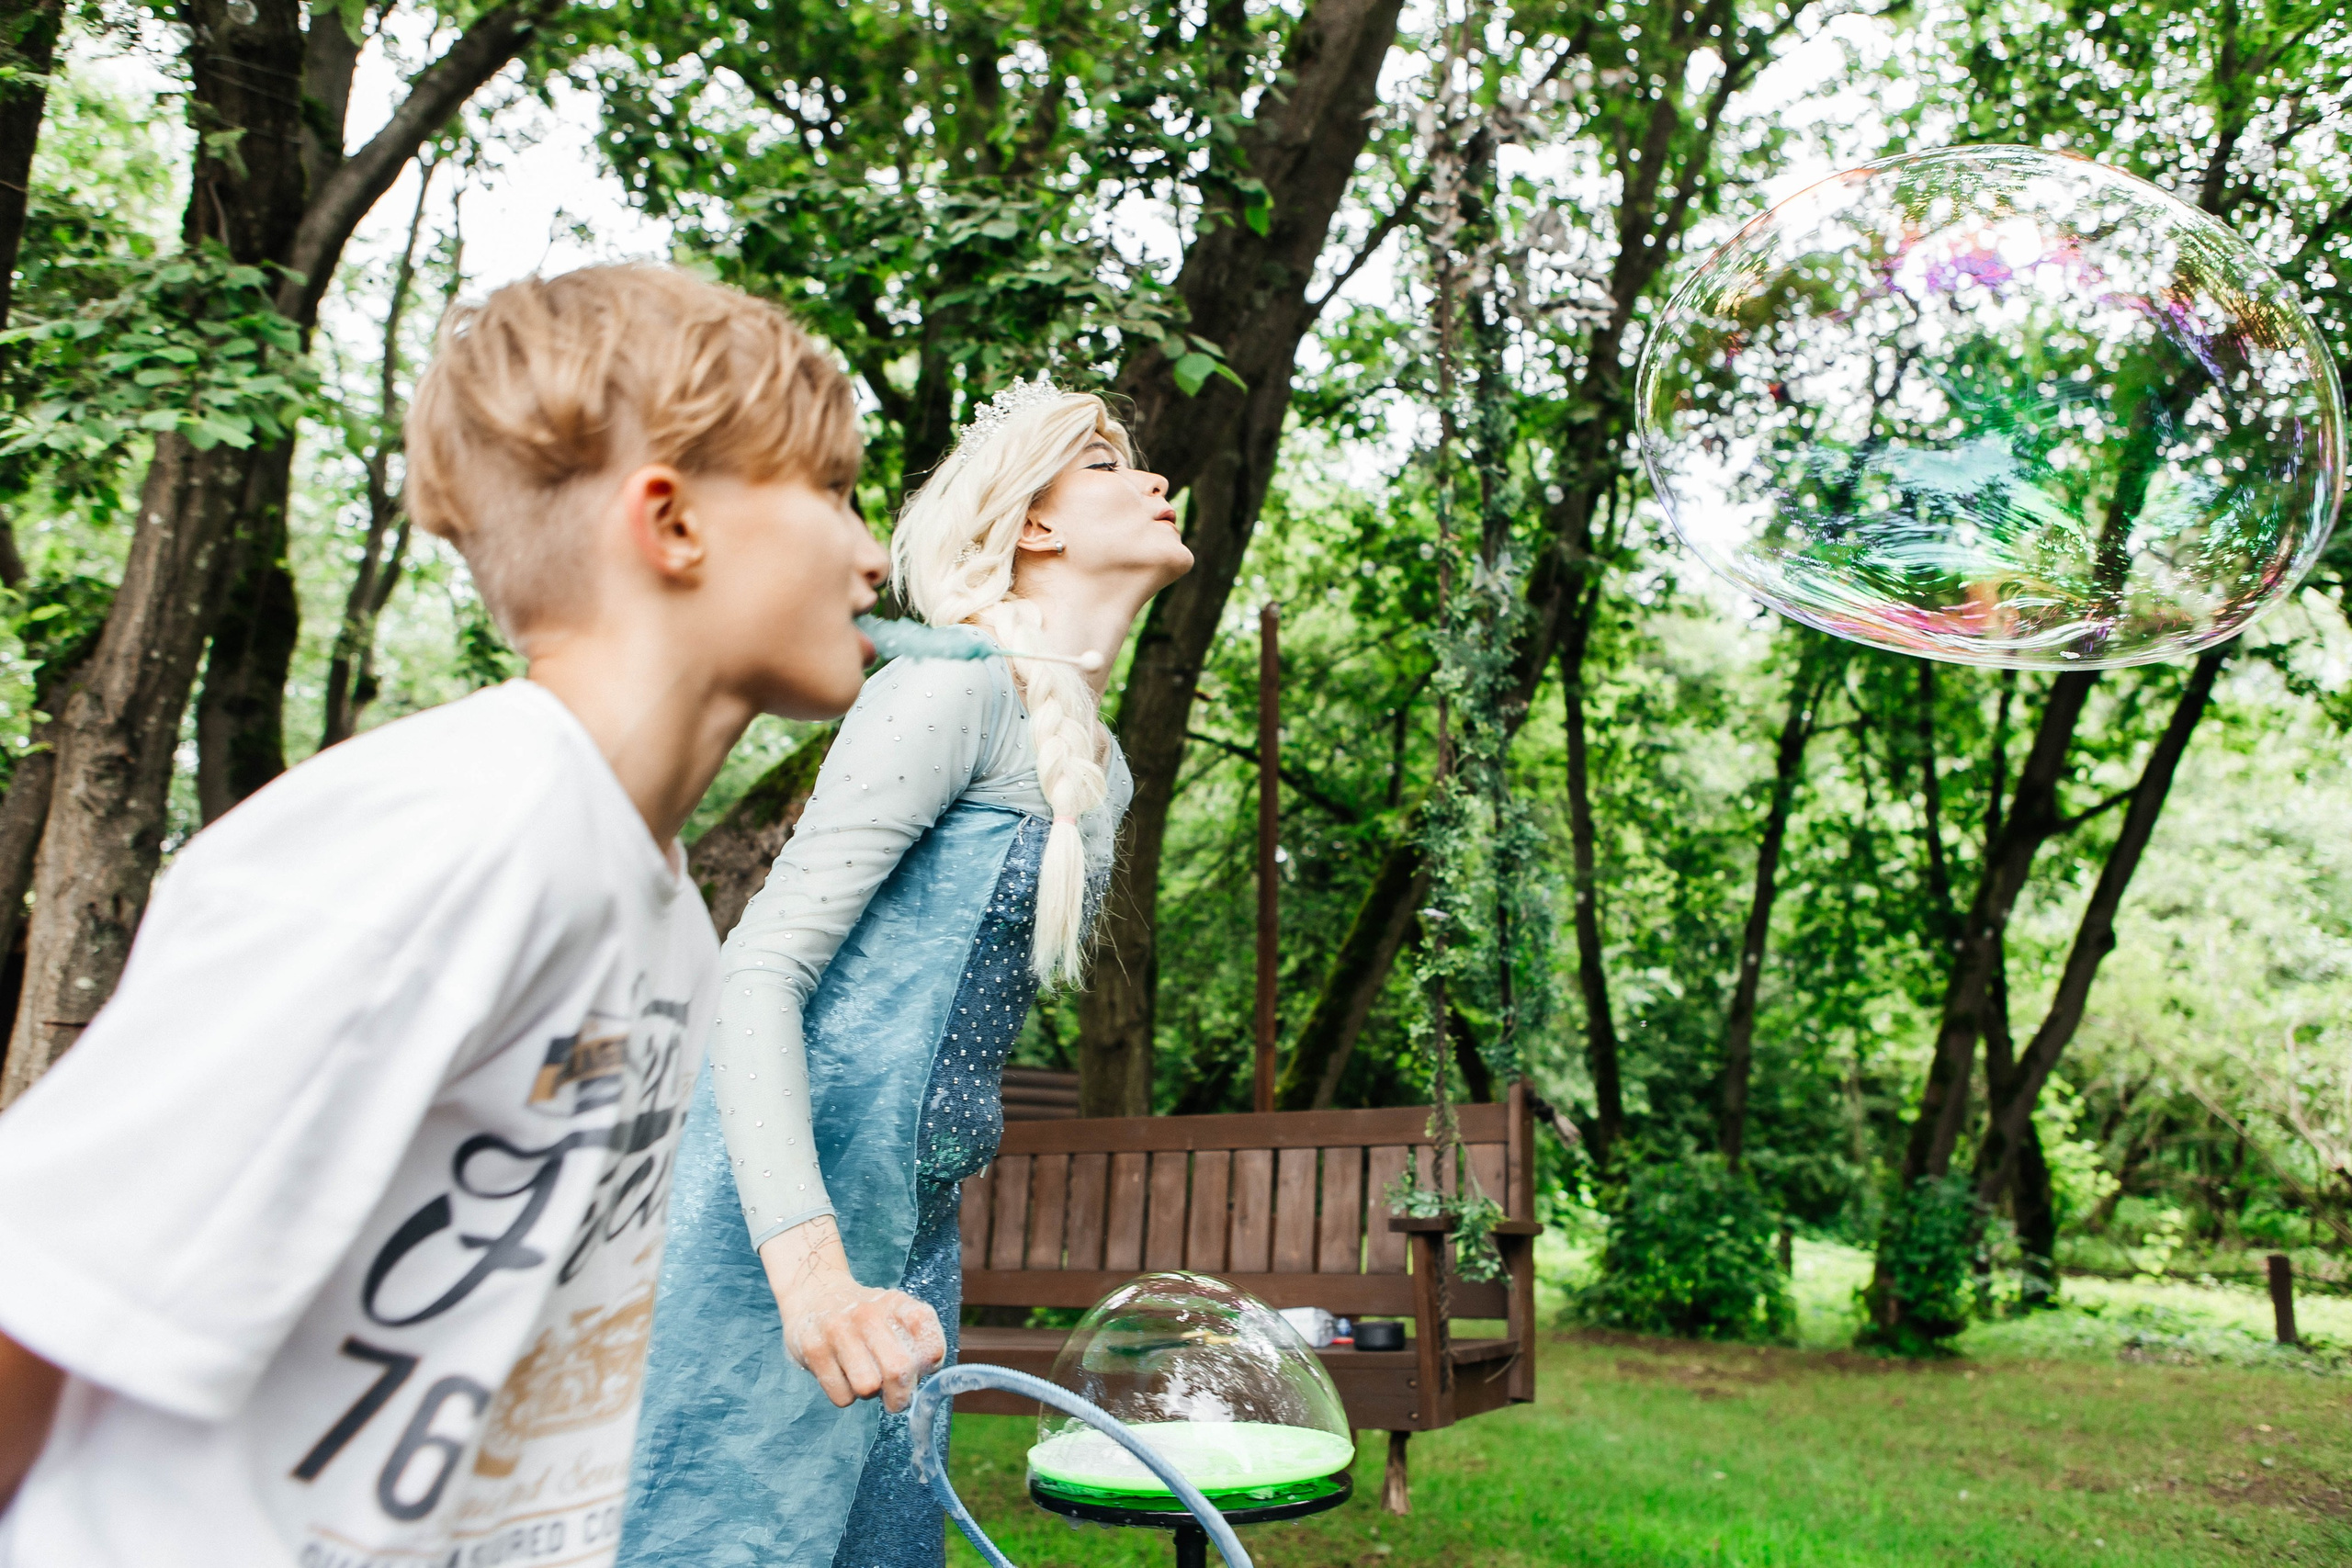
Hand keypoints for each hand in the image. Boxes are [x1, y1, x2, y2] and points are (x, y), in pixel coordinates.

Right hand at [759, 1216, 944, 1411]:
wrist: (814, 1295)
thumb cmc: (864, 1318)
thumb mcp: (896, 1315)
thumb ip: (919, 1341)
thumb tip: (928, 1379)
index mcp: (897, 1303)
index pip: (929, 1340)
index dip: (929, 1365)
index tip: (920, 1370)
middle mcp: (869, 1312)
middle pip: (899, 1369)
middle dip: (901, 1396)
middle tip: (896, 1399)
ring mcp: (839, 1329)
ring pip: (867, 1387)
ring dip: (869, 1394)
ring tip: (864, 1378)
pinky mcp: (814, 1349)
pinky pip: (842, 1396)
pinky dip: (846, 1396)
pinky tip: (842, 1375)